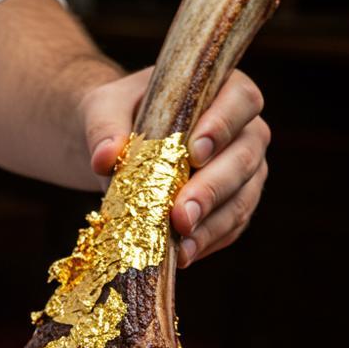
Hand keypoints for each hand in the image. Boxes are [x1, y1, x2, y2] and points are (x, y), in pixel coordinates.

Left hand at [80, 68, 269, 267]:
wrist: (118, 146)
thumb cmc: (119, 117)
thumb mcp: (104, 111)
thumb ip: (105, 128)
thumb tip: (104, 158)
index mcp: (223, 90)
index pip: (240, 100)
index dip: (222, 126)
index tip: (193, 153)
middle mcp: (244, 130)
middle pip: (244, 157)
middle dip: (212, 190)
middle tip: (181, 216)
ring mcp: (244, 172)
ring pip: (242, 199)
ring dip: (211, 226)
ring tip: (181, 247)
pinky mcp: (233, 206)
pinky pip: (230, 227)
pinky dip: (207, 243)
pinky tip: (182, 257)